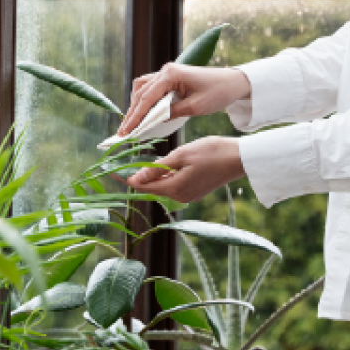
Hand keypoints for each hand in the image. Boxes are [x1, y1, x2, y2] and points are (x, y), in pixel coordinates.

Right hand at [118, 64, 250, 135]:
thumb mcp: (195, 108)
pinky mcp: (172, 78)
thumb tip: (153, 121)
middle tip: (124, 132)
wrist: (234, 82)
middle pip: (140, 92)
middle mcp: (166, 71)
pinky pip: (152, 88)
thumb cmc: (218, 93)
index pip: (146, 98)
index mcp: (171, 75)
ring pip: (143, 88)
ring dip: (137, 105)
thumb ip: (172, 113)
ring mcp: (168, 72)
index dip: (135, 116)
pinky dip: (146, 101)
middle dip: (132, 112)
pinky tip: (145, 114)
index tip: (126, 132)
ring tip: (133, 124)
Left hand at [124, 137, 244, 202]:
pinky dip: (164, 175)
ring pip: (162, 185)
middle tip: (122, 163)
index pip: (142, 186)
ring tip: (138, 162)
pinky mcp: (194, 191)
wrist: (239, 158)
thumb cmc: (211, 152)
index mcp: (175, 189)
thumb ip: (158, 168)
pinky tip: (161, 165)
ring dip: (151, 175)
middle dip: (136, 176)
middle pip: (151, 187)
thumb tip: (135, 178)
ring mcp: (188, 195)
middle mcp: (180, 197)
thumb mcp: (181, 155)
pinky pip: (173, 184)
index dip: (125, 177)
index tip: (111, 170)